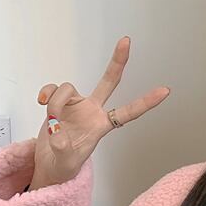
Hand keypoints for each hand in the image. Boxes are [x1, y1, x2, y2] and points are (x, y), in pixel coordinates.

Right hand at [29, 36, 169, 187]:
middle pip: (109, 81)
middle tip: (126, 41)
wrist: (49, 164)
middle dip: (118, 61)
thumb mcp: (66, 162)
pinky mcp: (60, 101)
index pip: (129, 112)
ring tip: (50, 120)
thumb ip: (63, 147)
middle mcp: (93, 110)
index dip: (146, 102)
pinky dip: (46, 94)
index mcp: (103, 125)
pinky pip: (53, 89)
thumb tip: (57, 131)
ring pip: (68, 89)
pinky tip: (40, 103)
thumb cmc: (64, 164)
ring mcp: (77, 104)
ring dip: (55, 103)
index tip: (166, 91)